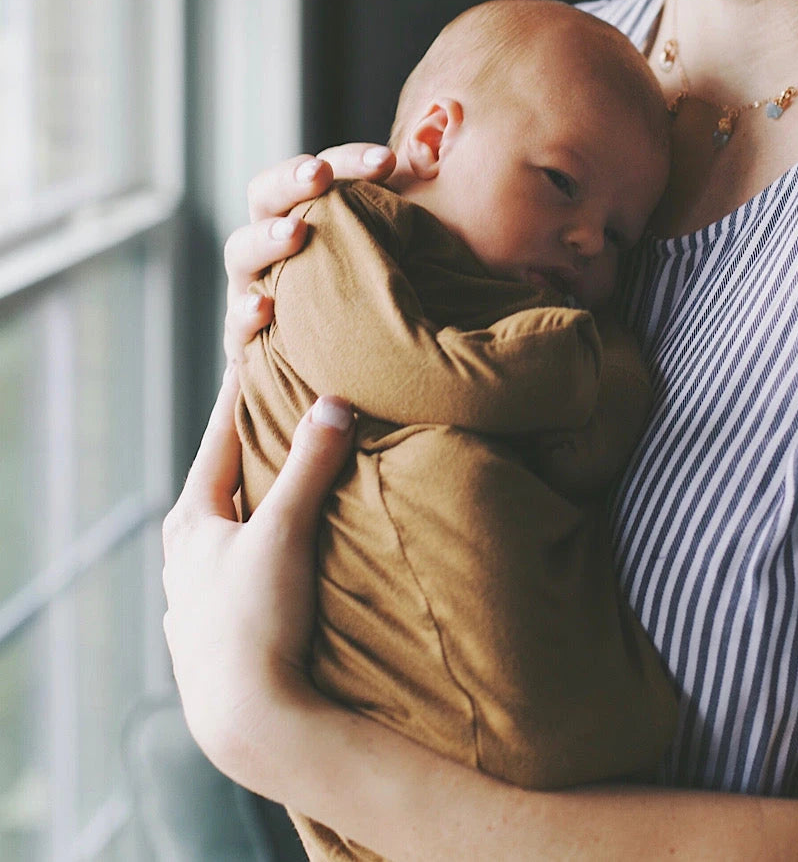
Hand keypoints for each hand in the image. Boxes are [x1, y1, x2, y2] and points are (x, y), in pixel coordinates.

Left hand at [161, 364, 355, 785]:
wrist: (250, 724)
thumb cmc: (257, 624)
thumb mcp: (285, 533)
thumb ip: (310, 466)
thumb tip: (334, 403)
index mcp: (190, 522)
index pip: (220, 438)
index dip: (242, 393)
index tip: (258, 352)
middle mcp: (185, 557)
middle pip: (223, 484)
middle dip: (254, 449)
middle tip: (284, 409)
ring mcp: (197, 600)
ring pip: (230, 534)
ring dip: (259, 505)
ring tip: (290, 485)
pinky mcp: (216, 637)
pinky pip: (240, 576)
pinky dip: (261, 553)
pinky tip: (279, 561)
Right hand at [223, 143, 396, 359]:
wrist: (335, 379)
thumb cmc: (372, 307)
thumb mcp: (383, 265)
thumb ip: (393, 224)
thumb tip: (421, 177)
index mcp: (305, 214)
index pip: (316, 174)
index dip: (347, 162)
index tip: (385, 161)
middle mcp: (272, 245)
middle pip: (266, 197)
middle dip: (292, 181)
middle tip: (320, 175)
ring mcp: (252, 287)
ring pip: (242, 251)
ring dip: (265, 239)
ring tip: (293, 233)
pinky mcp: (244, 340)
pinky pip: (236, 324)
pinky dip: (244, 314)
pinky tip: (263, 307)